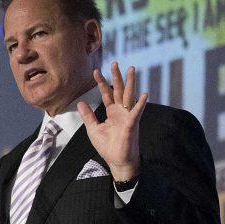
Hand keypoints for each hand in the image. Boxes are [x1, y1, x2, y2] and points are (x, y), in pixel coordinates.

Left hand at [77, 61, 146, 181]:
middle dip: (116, 77)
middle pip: (119, 90)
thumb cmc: (107, 146)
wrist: (117, 161)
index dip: (102, 83)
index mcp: (112, 112)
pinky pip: (136, 113)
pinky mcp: (131, 125)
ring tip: (131, 69)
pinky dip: (140, 104)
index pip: (107, 94)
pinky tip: (144, 94)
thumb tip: (80, 102)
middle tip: (114, 63)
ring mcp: (127, 117)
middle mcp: (121, 112)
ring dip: (130, 83)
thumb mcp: (93, 129)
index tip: (95, 71)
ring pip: (129, 96)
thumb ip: (88, 115)